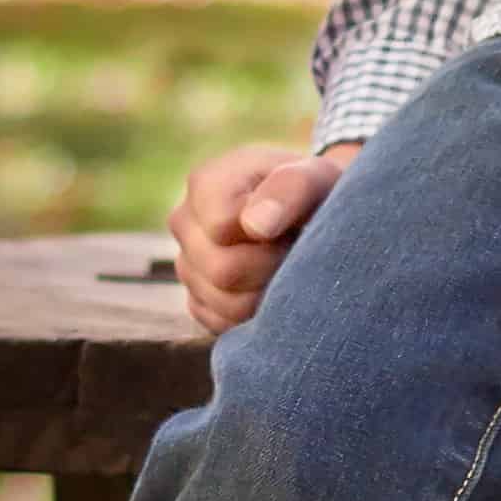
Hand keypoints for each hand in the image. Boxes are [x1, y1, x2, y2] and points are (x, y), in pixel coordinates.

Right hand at [169, 137, 363, 336]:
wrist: (313, 213)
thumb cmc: (315, 191)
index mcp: (205, 183)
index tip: (292, 223)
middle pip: (223, 271)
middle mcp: (185, 222)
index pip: (221, 227)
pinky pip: (220, 323)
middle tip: (296, 250)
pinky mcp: (197, 299)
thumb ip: (289, 189)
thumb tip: (255, 226)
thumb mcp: (316, 177)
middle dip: (271, 267)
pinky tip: (272, 287)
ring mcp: (187, 264)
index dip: (266, 236)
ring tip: (286, 266)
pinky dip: (254, 315)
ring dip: (267, 293)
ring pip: (224, 304)